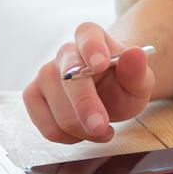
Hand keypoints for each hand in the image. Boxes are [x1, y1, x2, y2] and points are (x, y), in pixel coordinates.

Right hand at [21, 21, 155, 143]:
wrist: (107, 94)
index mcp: (93, 37)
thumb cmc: (122, 84)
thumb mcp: (139, 82)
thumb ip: (137, 70)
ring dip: (84, 130)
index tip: (100, 65)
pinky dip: (69, 138)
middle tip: (102, 127)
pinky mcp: (33, 96)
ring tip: (102, 128)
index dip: (92, 48)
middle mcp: (66, 53)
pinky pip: (47, 126)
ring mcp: (45, 74)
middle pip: (69, 80)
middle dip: (85, 106)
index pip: (88, 35)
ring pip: (59, 110)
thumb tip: (135, 54)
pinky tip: (83, 132)